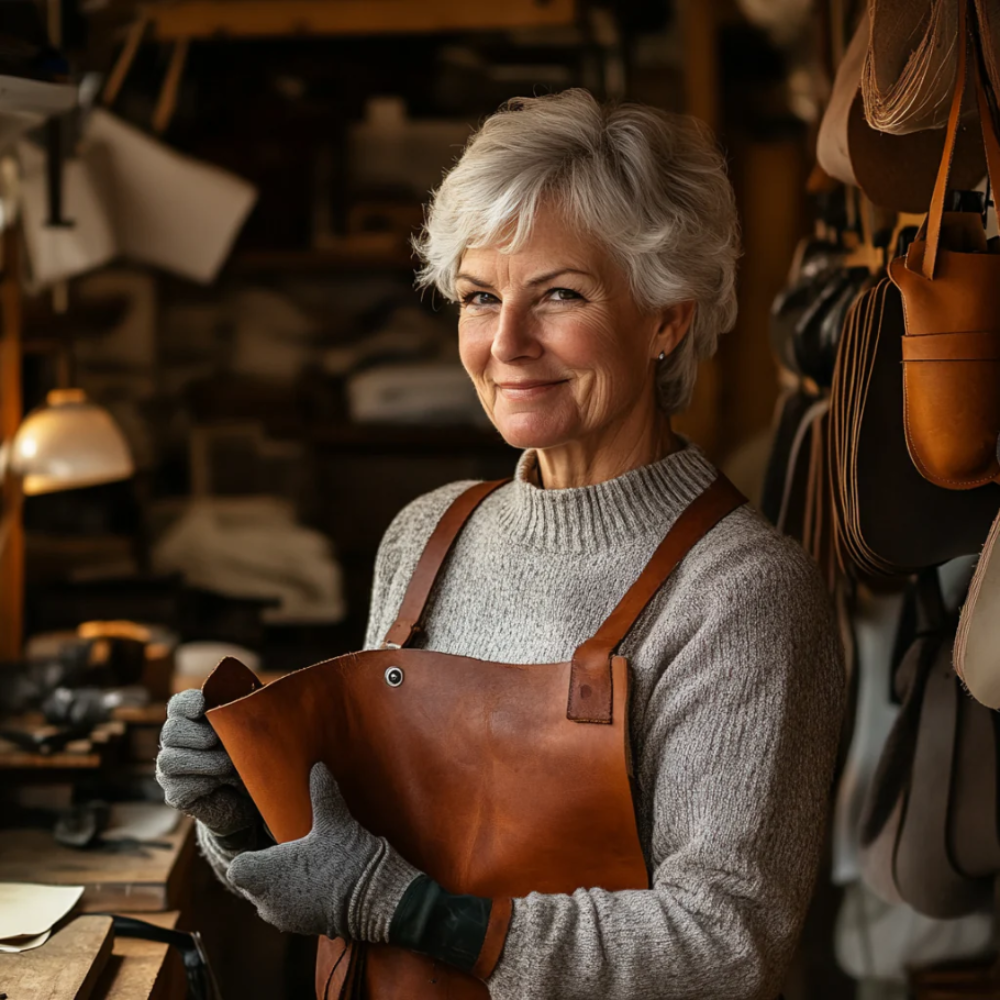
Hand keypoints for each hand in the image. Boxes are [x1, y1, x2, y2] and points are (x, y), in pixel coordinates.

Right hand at [155, 689, 258, 836]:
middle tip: (217, 741)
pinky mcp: (176, 794)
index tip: (202, 707)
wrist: (249, 799)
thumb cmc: (250, 757)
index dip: (187, 703)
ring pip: (170, 760)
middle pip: (171, 731)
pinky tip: (219, 784)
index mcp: (192, 721)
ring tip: (226, 767)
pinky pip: (179, 787)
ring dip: (203, 761)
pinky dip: (203, 784)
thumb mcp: (252, 734)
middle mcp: (176, 743)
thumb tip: (257, 697)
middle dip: (197, 735)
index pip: (179, 705)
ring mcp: (171, 770)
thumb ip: (248, 714)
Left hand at [227, 762, 418, 940]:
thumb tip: (318, 767)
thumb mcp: (334, 821)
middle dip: (267, 869)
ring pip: (269, 899)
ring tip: (304, 865)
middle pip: (253, 883)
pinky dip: (295, 898)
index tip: (267, 845)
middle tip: (289, 850)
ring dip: (280, 884)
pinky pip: (287, 911)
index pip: (238, 869)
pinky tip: (317, 882)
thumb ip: (323, 793)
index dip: (250, 857)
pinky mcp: (301, 928)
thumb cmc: (347, 859)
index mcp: (266, 875)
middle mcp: (267, 901)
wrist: (376, 899)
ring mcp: (284, 918)